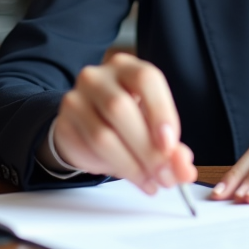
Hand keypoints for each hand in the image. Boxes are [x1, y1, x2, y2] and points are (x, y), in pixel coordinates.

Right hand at [51, 52, 196, 193]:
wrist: (85, 129)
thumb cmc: (125, 123)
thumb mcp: (153, 130)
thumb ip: (172, 148)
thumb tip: (184, 168)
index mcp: (127, 67)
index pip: (145, 79)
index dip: (160, 111)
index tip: (170, 145)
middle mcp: (98, 77)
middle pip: (120, 108)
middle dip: (147, 149)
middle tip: (165, 175)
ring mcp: (76, 98)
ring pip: (103, 134)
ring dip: (132, 165)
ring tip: (151, 181)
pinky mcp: (64, 122)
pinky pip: (89, 149)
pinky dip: (115, 168)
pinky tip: (134, 177)